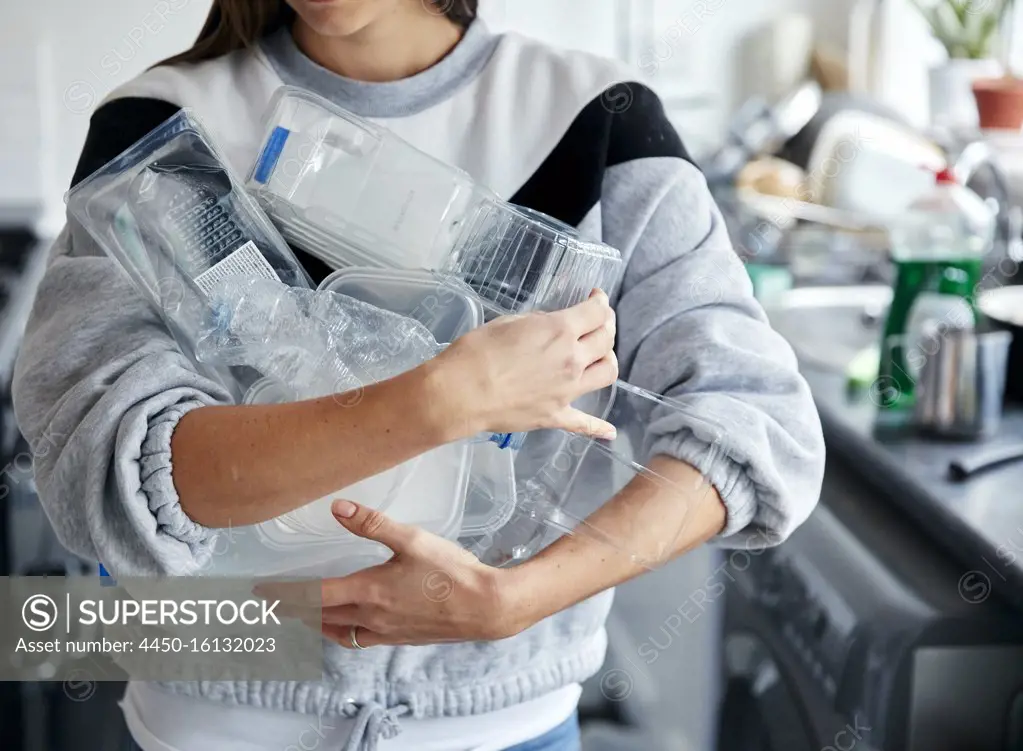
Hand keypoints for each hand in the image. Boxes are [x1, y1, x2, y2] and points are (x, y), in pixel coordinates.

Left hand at [265, 501, 538, 647]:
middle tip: (271, 605)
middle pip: (319, 617)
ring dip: (315, 625)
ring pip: (338, 632)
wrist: (485, 607)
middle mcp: (371, 616)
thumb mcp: (412, 539)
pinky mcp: (400, 638)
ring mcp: (386, 631)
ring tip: (301, 617)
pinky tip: (346, 627)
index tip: (260, 591)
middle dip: (292, 611)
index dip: (283, 593)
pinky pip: (360, 640)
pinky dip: (342, 633)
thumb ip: (372, 524)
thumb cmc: (451, 572)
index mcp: (369, 591)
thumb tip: (337, 507)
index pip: (312, 595)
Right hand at [427, 289, 617, 439]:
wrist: (461, 392)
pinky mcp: (556, 415)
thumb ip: (538, 323)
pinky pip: (583, 423)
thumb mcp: (509, 322)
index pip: (597, 312)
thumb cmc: (477, 351)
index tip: (596, 298)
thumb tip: (549, 327)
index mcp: (560, 331)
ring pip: (607, 374)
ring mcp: (567, 391)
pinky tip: (609, 432)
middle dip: (606, 325)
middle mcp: (572, 360)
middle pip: (606, 340)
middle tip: (598, 322)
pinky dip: (598, 428)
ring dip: (608, 361)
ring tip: (600, 356)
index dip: (601, 302)